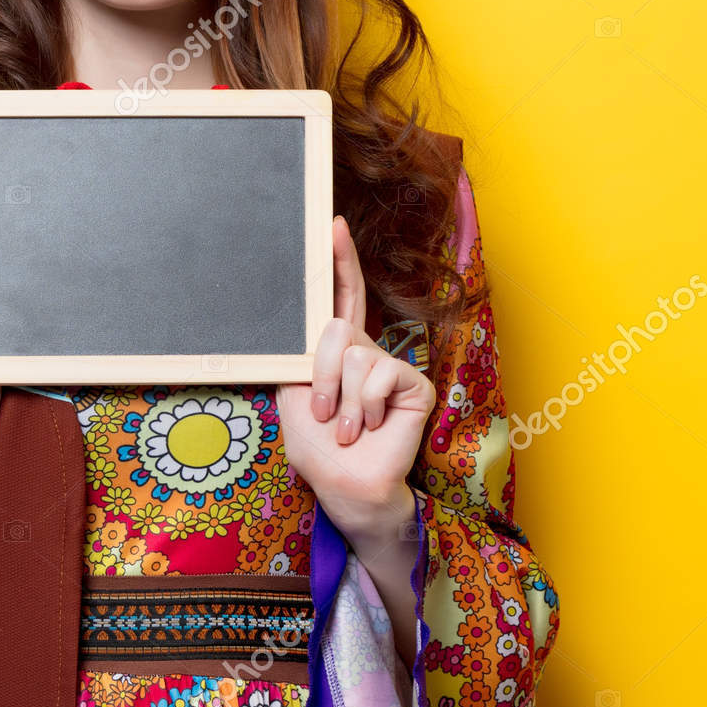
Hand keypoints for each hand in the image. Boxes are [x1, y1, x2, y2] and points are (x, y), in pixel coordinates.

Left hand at [275, 214, 434, 543]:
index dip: (339, 261)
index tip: (333, 223)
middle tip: (321, 412)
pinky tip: (368, 427)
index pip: (339, 298)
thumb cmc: (317, 447)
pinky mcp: (414, 383)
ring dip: (339, 400)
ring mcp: (391, 366)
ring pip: (355, 354)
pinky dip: (363, 406)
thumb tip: (301, 320)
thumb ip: (299, 355)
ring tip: (344, 427)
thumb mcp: (293, 395)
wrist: (344, 484)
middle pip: (336, 328)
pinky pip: (380, 374)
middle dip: (320, 375)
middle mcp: (366, 352)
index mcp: (335, 352)